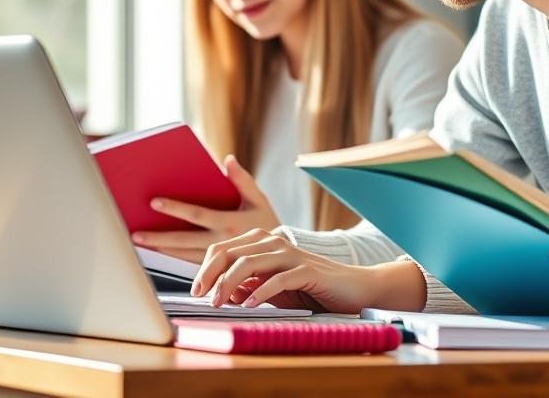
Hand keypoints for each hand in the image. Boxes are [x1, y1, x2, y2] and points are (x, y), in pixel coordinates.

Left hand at [130, 155, 280, 262]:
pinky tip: (159, 254)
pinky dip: (173, 259)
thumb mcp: (259, 200)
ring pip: (185, 255)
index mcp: (231, 223)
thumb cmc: (269, 223)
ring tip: (141, 245)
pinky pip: (191, 265)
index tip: (154, 202)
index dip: (176, 208)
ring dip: (162, 250)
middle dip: (159, 237)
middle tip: (135, 234)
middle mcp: (223, 242)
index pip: (197, 215)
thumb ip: (242, 180)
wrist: (285, 259)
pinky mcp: (219, 271)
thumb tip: (227, 160)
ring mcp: (220, 259)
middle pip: (185, 240)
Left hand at [190, 229, 422, 313]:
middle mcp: (274, 243)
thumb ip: (248, 286)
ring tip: (219, 302)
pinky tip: (250, 304)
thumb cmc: (310, 288)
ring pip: (250, 263)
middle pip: (231, 252)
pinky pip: (279, 279)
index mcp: (262, 243)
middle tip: (200, 296)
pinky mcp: (307, 270)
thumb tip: (223, 293)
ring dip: (230, 284)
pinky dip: (261, 292)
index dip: (205, 268)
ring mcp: (291, 255)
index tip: (195, 290)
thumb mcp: (272, 288)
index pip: (223, 249)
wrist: (353, 287)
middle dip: (210, 274)